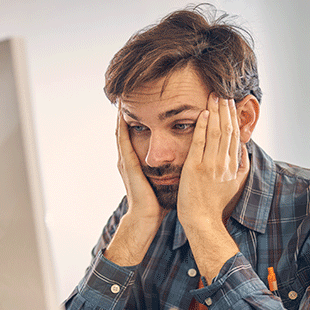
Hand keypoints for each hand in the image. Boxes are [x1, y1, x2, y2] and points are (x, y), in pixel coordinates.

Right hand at [104, 104, 167, 265]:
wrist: (146, 219)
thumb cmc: (158, 202)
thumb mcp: (165, 177)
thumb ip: (171, 164)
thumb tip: (188, 154)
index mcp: (138, 160)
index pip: (137, 133)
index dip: (139, 116)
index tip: (145, 99)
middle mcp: (129, 158)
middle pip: (127, 128)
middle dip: (128, 111)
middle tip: (129, 91)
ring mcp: (126, 161)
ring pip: (122, 131)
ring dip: (122, 114)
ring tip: (124, 95)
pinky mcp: (128, 165)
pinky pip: (123, 141)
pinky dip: (121, 127)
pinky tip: (123, 114)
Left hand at [177, 95, 249, 278]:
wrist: (202, 220)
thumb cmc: (215, 205)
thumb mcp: (235, 185)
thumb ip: (242, 165)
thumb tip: (243, 148)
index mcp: (233, 166)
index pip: (234, 136)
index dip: (233, 118)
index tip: (231, 103)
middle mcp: (224, 163)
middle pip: (227, 130)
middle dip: (225, 110)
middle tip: (223, 93)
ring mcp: (210, 165)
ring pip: (215, 133)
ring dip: (215, 113)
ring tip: (214, 96)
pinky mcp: (195, 167)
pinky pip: (199, 142)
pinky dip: (202, 127)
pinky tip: (203, 113)